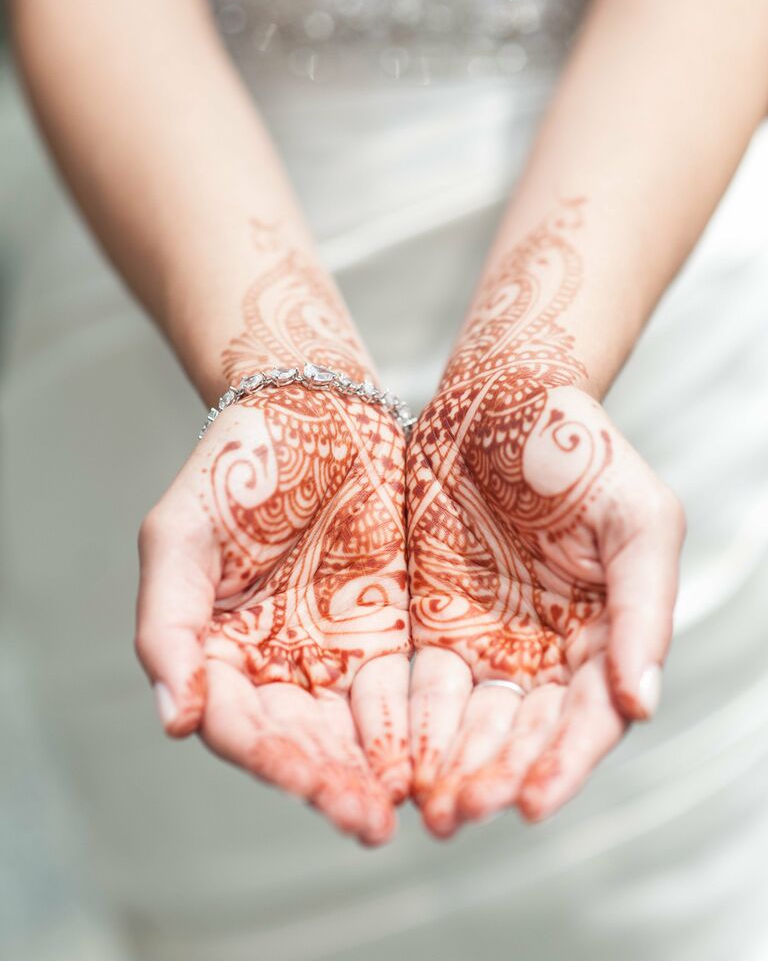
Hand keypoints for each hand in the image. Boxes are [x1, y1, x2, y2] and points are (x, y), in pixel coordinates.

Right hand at [135, 387, 410, 844]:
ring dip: (379, 770)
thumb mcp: (180, 534)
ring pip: (353, 731)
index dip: (273, 760)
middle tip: (369, 821)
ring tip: (414, 803)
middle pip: (301, 742)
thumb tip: (174, 718)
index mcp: (216, 653)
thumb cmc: (236, 466)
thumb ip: (168, 623)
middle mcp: (272, 666)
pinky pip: (401, 692)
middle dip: (333, 783)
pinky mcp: (386, 635)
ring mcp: (331, 654)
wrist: (314, 411)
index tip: (312, 785)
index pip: (240, 725)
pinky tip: (443, 751)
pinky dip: (418, 726)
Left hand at [407, 380, 684, 835]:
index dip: (563, 766)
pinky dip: (408, 722)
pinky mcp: (435, 625)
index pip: (589, 719)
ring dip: (449, 765)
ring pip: (471, 723)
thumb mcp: (637, 521)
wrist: (501, 398)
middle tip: (461, 813)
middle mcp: (550, 654)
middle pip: (524, 735)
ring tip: (424, 803)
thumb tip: (643, 702)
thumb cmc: (582, 451)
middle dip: (494, 776)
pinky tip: (389, 755)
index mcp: (606, 638)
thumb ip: (645, 610)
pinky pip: (421, 684)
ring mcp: (491, 642)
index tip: (529, 805)